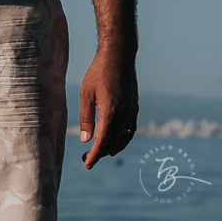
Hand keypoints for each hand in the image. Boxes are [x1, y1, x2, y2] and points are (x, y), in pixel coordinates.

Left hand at [78, 48, 137, 168]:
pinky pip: (130, 129)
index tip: (87, 164)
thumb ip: (86, 117)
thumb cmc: (98, 72)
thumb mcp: (85, 93)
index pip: (103, 141)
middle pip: (114, 142)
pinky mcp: (135, 107)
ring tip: (100, 153)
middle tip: (87, 158)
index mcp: (111, 111)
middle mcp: (125, 114)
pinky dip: (122, 139)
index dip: (95, 155)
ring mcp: (133, 111)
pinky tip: (114, 140)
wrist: (119, 56)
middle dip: (101, 153)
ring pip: (124, 138)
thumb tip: (85, 140)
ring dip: (113, 148)